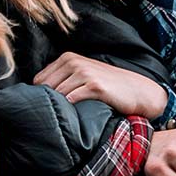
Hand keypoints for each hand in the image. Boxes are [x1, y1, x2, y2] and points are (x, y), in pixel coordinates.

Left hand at [33, 53, 167, 118]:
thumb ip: (62, 81)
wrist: (138, 91)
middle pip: (45, 88)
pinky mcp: (95, 86)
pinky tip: (78, 114)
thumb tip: (37, 97)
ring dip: (60, 108)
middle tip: (56, 115)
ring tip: (67, 117)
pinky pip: (72, 99)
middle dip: (48, 102)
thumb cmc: (108, 87)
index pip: (39, 80)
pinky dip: (72, 109)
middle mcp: (74, 61)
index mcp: (67, 58)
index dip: (41, 95)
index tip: (49, 107)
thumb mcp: (83, 76)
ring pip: (58, 94)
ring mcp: (84, 72)